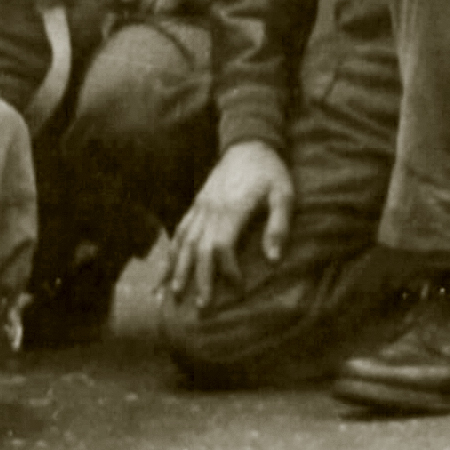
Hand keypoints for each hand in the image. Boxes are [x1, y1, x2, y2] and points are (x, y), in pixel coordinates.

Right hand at [167, 140, 295, 309]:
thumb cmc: (270, 172)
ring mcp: (199, 207)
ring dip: (175, 269)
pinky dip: (169, 253)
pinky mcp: (196, 204)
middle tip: (199, 308)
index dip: (226, 270)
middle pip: (196, 250)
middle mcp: (209, 210)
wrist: (248, 141)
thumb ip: (279, 226)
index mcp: (230, 209)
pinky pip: (178, 231)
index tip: (237, 290)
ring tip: (169, 295)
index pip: (220, 247)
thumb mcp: (284, 196)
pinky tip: (164, 269)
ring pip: (181, 242)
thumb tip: (274, 259)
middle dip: (197, 280)